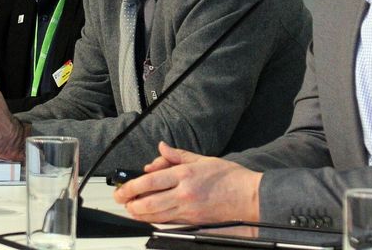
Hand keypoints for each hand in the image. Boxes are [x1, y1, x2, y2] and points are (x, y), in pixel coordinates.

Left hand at [113, 141, 262, 223]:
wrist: (249, 197)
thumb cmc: (230, 178)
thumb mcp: (203, 159)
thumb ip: (179, 155)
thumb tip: (162, 148)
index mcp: (186, 175)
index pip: (150, 181)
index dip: (132, 186)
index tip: (122, 188)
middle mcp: (184, 193)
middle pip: (149, 202)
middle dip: (131, 203)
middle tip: (122, 200)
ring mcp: (188, 210)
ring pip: (155, 216)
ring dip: (139, 213)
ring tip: (131, 208)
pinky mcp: (192, 222)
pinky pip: (167, 222)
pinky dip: (154, 219)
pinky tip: (149, 216)